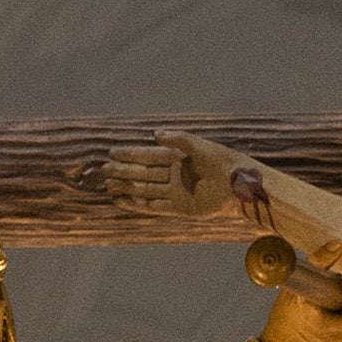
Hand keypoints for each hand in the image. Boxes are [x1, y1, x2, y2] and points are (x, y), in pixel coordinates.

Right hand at [97, 131, 251, 216]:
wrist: (237, 185)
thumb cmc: (221, 161)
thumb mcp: (198, 145)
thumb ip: (177, 138)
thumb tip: (155, 134)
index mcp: (177, 158)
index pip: (148, 155)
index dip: (130, 154)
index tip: (112, 152)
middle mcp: (174, 175)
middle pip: (143, 173)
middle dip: (123, 172)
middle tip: (103, 171)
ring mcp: (176, 192)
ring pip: (145, 190)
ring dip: (126, 188)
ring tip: (108, 186)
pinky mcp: (180, 208)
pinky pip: (154, 206)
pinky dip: (137, 204)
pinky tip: (122, 201)